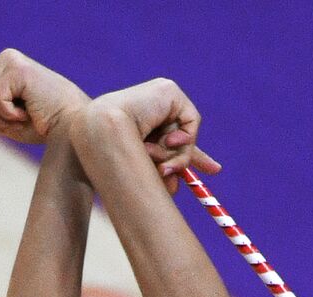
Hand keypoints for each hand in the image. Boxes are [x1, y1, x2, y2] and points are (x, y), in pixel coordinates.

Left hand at [0, 49, 87, 143]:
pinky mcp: (15, 69)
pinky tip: (28, 112)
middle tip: (18, 120)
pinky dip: (7, 113)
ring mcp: (10, 62)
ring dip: (0, 117)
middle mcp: (4, 61)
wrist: (71, 129)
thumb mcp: (5, 124)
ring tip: (26, 116)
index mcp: (3, 71)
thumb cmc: (45, 126)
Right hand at [89, 79, 220, 192]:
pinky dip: (184, 138)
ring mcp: (160, 98)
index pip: (171, 141)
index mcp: (140, 126)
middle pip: (181, 136)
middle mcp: (152, 109)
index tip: (214, 169)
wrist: (97, 133)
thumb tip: (175, 188)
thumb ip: (156, 171)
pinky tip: (167, 141)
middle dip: (183, 159)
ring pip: (184, 135)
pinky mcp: (168, 91)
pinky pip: (191, 121)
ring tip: (160, 165)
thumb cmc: (108, 155)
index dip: (189, 156)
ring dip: (176, 156)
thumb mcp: (140, 166)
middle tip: (189, 173)